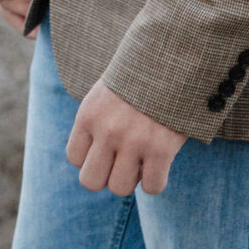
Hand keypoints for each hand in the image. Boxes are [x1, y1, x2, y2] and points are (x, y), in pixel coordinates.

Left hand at [65, 83, 185, 197]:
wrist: (174, 60)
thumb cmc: (141, 79)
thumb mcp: (106, 94)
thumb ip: (97, 121)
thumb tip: (98, 156)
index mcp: (89, 115)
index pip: (74, 158)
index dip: (91, 157)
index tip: (107, 148)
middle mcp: (107, 131)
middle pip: (90, 181)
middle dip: (106, 176)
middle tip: (122, 163)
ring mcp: (133, 141)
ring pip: (119, 188)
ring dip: (132, 180)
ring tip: (143, 162)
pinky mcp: (161, 149)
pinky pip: (152, 187)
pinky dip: (156, 182)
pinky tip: (160, 165)